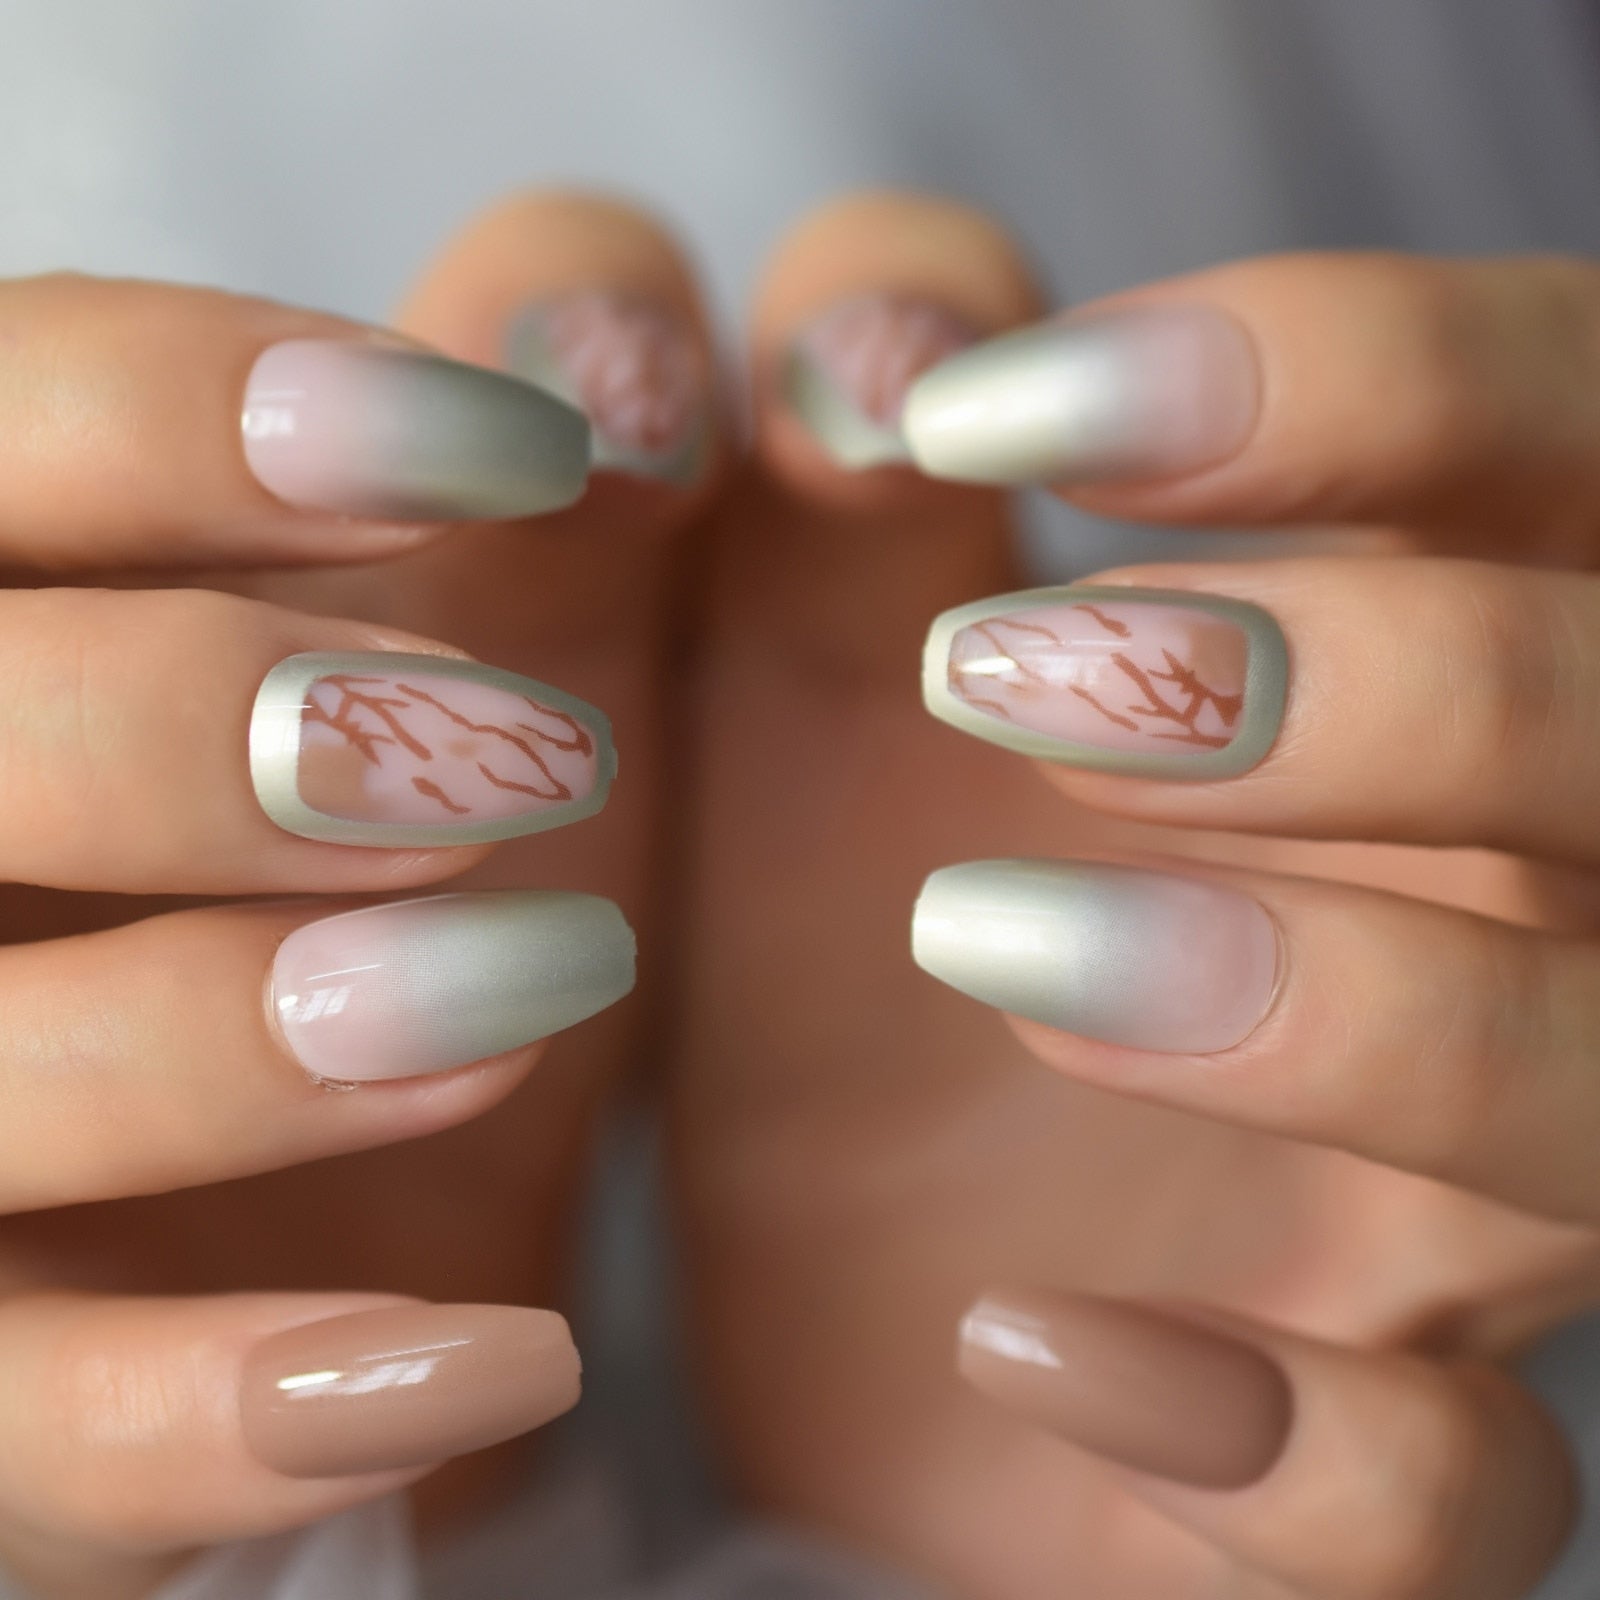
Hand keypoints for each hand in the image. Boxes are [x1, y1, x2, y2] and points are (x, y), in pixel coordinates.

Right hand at [0, 195, 722, 1598]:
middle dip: (210, 730)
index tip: (524, 442)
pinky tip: (496, 1367)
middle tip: (530, 763)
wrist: (425, 1161)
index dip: (214, 407)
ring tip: (522, 1004)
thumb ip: (578, 459)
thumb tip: (622, 359)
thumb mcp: (539, 620)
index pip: (2, 425)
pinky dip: (228, 1417)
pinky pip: (26, 1438)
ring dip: (227, 1042)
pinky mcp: (5, 1382)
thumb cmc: (472, 830)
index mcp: (24, 612)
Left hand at [676, 205, 1598, 1597]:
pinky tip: (1022, 1337)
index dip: (1342, 382)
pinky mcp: (1354, 1457)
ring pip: (1594, 1103)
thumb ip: (839, 480)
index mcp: (1391, 677)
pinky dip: (1276, 1440)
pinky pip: (1445, 1498)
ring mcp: (1453, 1207)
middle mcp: (1492, 921)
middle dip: (1373, 684)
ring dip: (1347, 1010)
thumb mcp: (794, 671)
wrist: (785, 1241)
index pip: (1542, 436)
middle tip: (1012, 676)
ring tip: (1006, 949)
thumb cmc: (810, 916)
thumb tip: (870, 360)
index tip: (1005, 414)